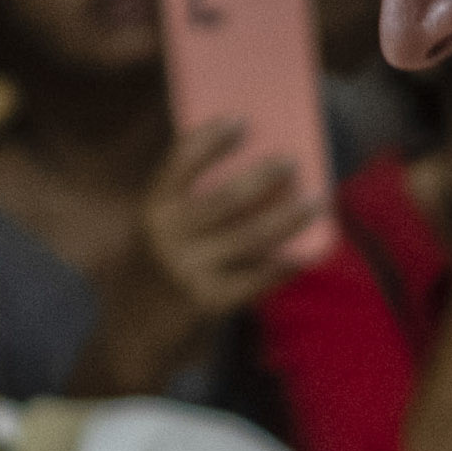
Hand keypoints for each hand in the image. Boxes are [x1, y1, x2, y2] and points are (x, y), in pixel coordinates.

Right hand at [135, 119, 324, 324]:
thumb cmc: (156, 265)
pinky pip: (259, 277)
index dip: (211, 140)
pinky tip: (309, 252)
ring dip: (290, 216)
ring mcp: (190, 269)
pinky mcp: (211, 300)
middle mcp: (169, 237)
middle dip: (264, 177)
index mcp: (153, 209)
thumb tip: (242, 160)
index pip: (181, 163)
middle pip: (227, 197)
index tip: (241, 121)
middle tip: (292, 162)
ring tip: (318, 200)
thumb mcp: (153, 227)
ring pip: (252, 235)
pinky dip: (286, 263)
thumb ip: (184, 200)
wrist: (134, 329)